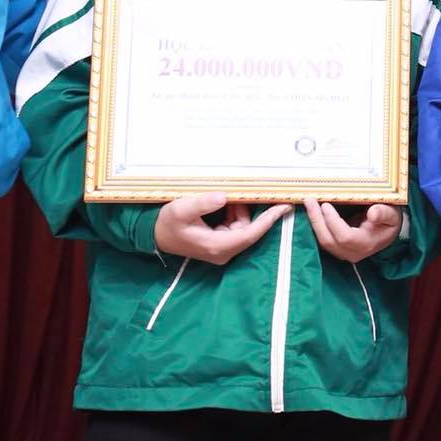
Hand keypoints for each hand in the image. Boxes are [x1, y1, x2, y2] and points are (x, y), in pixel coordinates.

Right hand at [152, 192, 288, 263]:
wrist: (156, 235)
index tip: (284, 207)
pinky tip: (224, 202)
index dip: (269, 220)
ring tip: (227, 195)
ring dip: (238, 209)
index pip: (250, 233)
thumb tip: (223, 197)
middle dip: (251, 208)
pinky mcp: (220, 243)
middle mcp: (223, 251)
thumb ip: (202, 203)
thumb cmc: (168, 223)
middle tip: (250, 189)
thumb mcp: (181, 209)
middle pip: (248, 228)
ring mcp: (222, 249)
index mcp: (217, 246)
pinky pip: (235, 226)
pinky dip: (233, 212)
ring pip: (243, 226)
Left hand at [303, 199, 401, 261]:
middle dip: (317, 220)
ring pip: (323, 241)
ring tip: (308, 203)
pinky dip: (316, 224)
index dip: (333, 222)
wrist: (389, 231)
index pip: (345, 237)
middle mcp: (353, 252)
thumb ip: (384, 213)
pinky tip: (312, 210)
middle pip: (329, 240)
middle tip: (309, 200)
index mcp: (366, 244)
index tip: (326, 205)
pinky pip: (323, 238)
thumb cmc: (390, 220)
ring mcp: (344, 252)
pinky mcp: (338, 248)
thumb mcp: (392, 215)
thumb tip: (373, 213)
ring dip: (314, 221)